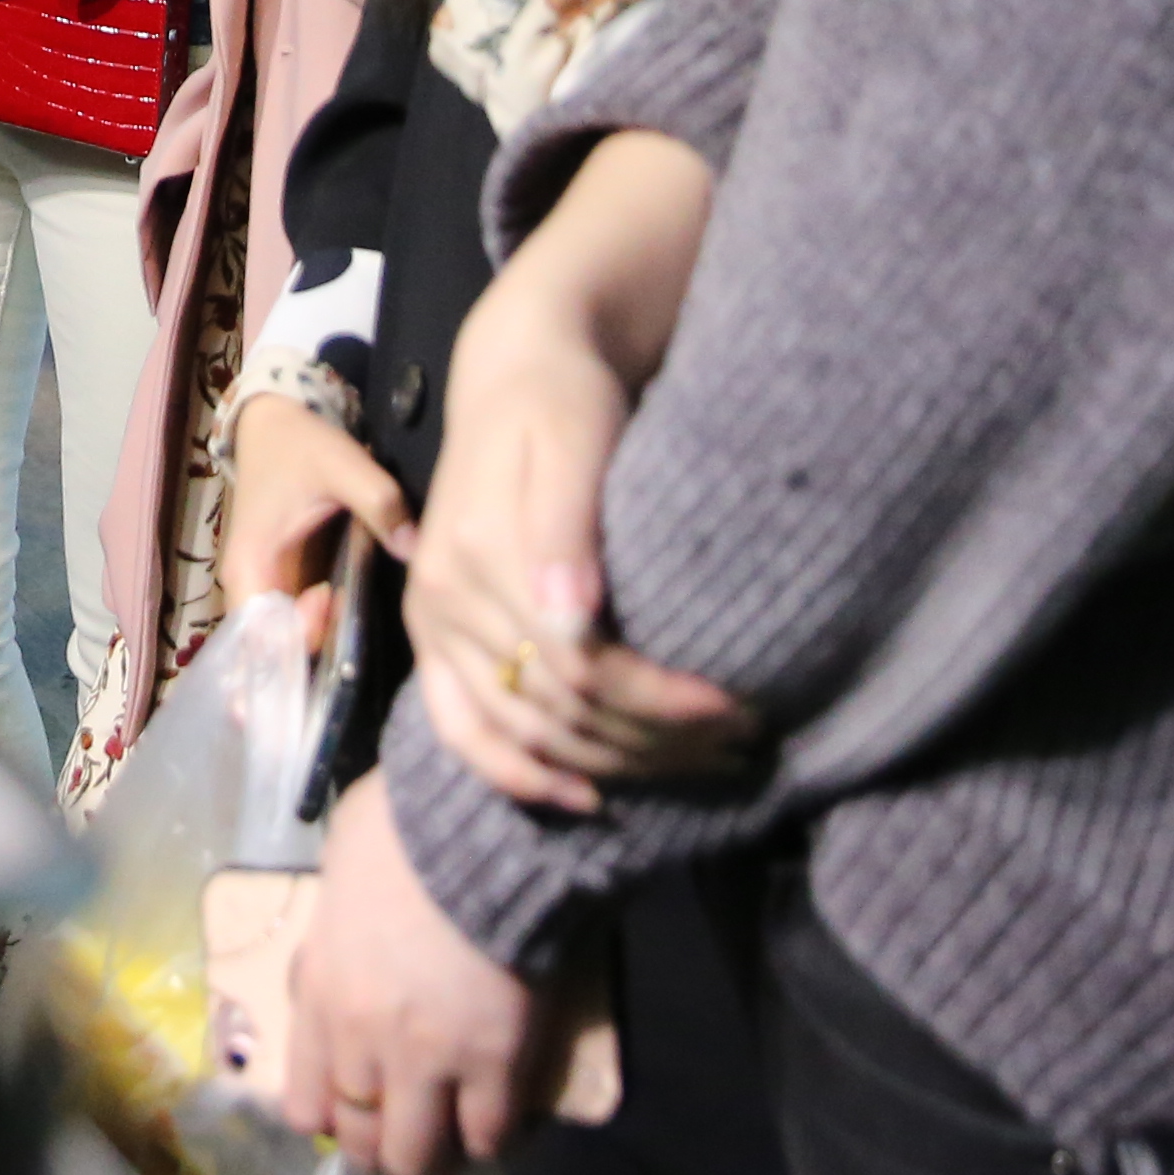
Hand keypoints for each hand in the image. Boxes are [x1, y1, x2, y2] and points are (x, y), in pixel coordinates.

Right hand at [218, 390, 406, 625]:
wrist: (274, 423)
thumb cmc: (299, 445)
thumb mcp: (341, 464)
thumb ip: (379, 502)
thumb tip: (414, 548)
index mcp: (250, 565)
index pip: (261, 634)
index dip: (299, 632)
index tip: (332, 597)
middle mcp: (249, 587)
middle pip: (272, 649)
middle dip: (314, 646)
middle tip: (350, 611)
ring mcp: (265, 588)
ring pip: (285, 642)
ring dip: (320, 641)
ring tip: (353, 610)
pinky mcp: (282, 584)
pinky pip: (295, 626)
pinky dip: (321, 630)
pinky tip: (349, 611)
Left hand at [278, 769, 579, 1174]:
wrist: (477, 822)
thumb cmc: (404, 826)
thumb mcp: (340, 870)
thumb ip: (336, 925)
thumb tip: (346, 931)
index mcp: (320, 993)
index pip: (304, 1103)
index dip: (331, 1119)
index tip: (354, 1112)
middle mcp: (363, 1040)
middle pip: (361, 1140)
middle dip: (381, 1149)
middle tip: (406, 1137)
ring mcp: (430, 1058)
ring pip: (419, 1155)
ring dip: (433, 1157)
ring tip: (450, 1144)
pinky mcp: (496, 1060)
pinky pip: (489, 1133)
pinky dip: (491, 1138)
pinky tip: (497, 1122)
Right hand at [400, 292, 755, 815]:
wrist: (515, 375)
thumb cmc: (562, 402)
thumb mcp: (573, 439)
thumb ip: (567, 527)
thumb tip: (573, 617)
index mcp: (477, 554)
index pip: (578, 667)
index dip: (660, 703)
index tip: (738, 709)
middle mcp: (443, 600)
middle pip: (557, 709)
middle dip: (653, 740)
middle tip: (741, 745)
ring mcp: (432, 625)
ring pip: (523, 731)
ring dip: (610, 763)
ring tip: (697, 767)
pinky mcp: (434, 639)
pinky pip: (462, 730)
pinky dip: (517, 775)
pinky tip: (584, 798)